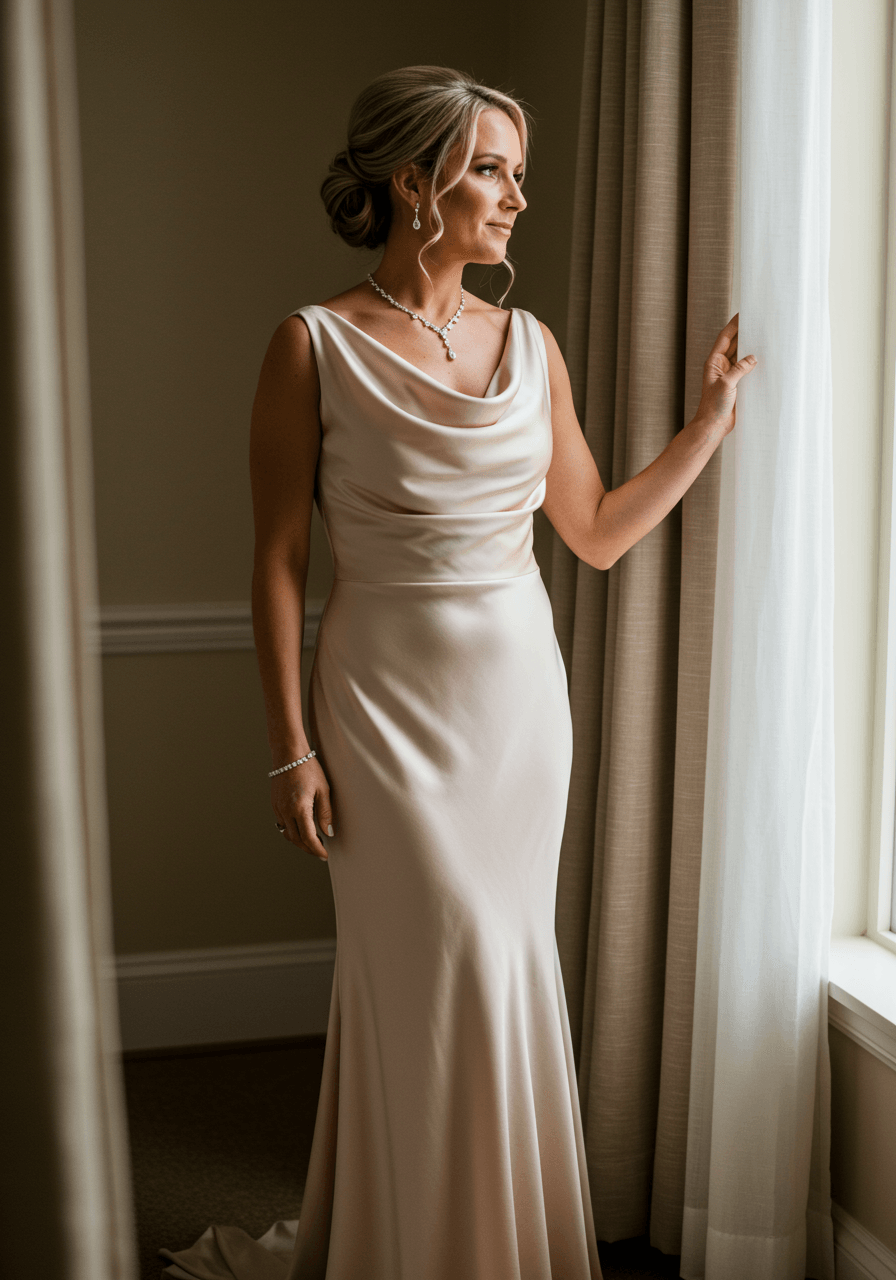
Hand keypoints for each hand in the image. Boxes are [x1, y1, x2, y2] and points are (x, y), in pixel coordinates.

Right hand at [271, 757, 333, 860]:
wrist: (289, 754)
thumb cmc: (308, 768)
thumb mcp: (323, 789)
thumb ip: (326, 812)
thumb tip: (328, 832)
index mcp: (299, 808)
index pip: (308, 838)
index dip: (317, 849)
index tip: (325, 855)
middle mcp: (286, 811)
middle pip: (296, 840)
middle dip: (309, 849)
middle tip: (320, 852)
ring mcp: (278, 808)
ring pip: (287, 834)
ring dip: (299, 842)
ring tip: (313, 843)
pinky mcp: (275, 804)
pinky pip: (282, 824)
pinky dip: (291, 831)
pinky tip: (301, 829)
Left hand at [694, 313, 756, 438]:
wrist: (714, 425)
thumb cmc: (713, 406)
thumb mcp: (726, 384)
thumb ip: (739, 369)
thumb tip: (753, 358)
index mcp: (714, 362)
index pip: (724, 338)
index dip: (734, 325)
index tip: (743, 313)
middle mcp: (721, 366)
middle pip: (734, 344)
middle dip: (745, 333)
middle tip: (758, 322)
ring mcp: (730, 375)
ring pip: (742, 356)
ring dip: (751, 347)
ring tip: (764, 336)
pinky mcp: (738, 384)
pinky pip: (747, 369)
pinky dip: (755, 363)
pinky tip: (765, 357)